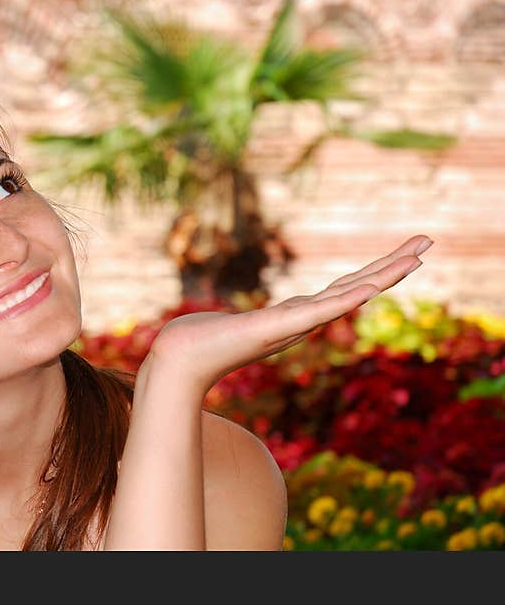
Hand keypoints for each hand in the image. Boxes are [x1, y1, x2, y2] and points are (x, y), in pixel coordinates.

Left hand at [142, 234, 433, 397]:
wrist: (176, 362)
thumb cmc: (198, 343)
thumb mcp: (231, 323)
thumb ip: (245, 322)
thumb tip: (238, 322)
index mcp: (291, 317)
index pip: (341, 290)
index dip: (372, 274)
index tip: (402, 256)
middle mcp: (299, 322)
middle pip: (354, 288)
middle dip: (391, 266)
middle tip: (427, 242)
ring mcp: (290, 326)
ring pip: (345, 296)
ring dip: (381, 276)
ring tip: (415, 256)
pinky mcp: (273, 328)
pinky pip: (315, 312)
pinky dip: (343, 301)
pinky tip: (368, 289)